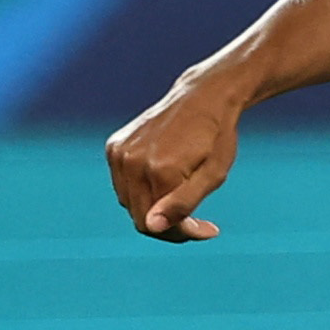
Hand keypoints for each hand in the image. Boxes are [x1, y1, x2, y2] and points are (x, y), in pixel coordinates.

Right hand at [104, 80, 241, 240]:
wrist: (202, 95)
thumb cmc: (216, 137)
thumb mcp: (213, 175)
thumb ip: (183, 204)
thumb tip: (151, 226)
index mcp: (160, 170)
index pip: (157, 226)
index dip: (181, 234)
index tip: (209, 229)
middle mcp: (133, 161)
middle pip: (140, 218)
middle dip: (169, 226)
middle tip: (199, 219)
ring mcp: (119, 153)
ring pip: (129, 204)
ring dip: (154, 208)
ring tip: (182, 194)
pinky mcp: (114, 147)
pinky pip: (123, 185)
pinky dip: (142, 190)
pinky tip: (165, 177)